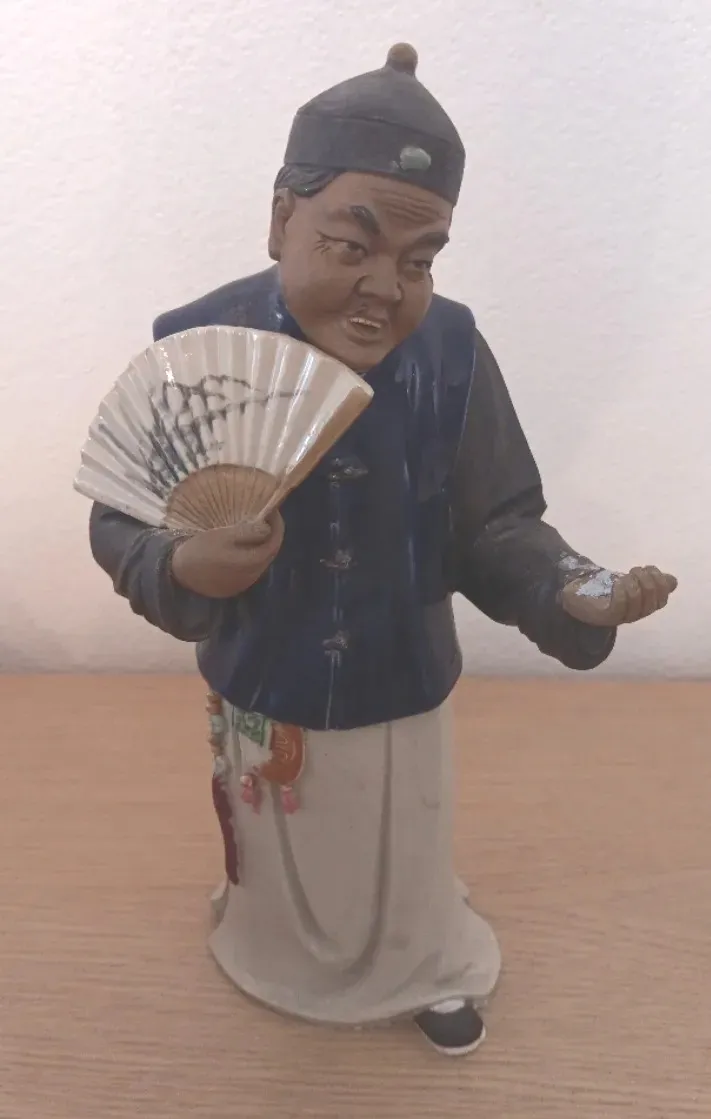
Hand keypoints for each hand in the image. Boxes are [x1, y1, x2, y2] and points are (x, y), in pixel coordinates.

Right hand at [170, 510, 284, 597]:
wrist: (179, 572)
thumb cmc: (200, 549)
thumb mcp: (223, 535)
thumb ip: (248, 532)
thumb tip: (267, 528)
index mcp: (251, 562)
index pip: (274, 543)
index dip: (277, 526)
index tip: (272, 511)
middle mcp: (252, 576)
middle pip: (269, 553)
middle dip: (271, 535)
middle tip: (265, 519)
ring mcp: (243, 584)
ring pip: (260, 562)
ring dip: (261, 546)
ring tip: (254, 530)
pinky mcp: (234, 587)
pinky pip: (250, 569)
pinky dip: (251, 556)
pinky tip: (243, 547)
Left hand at [560, 565, 676, 626]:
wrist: (575, 596)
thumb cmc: (605, 589)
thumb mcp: (630, 582)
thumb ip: (649, 581)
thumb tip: (672, 580)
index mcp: (642, 607)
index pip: (662, 600)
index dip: (660, 583)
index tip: (649, 568)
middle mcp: (634, 615)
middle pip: (652, 601)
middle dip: (648, 581)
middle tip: (635, 570)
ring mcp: (620, 617)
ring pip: (637, 602)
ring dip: (635, 584)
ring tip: (626, 575)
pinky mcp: (606, 616)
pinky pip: (620, 605)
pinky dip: (622, 591)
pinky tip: (618, 582)